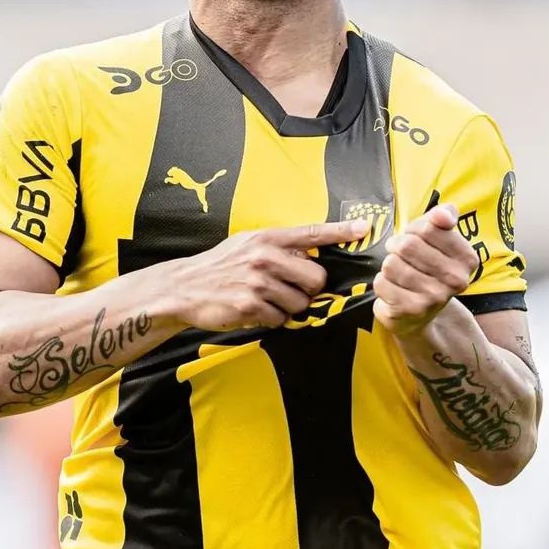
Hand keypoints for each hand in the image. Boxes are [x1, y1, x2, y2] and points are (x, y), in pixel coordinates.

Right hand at [166, 218, 370, 331]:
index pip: (312, 232)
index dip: (341, 231)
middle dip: (308, 289)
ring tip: (265, 299)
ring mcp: (257, 282)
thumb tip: (311, 255)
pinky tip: (253, 310)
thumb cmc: (220, 266)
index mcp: (267, 238)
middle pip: (316, 278)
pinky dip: (271, 320)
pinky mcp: (250, 306)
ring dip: (288, 307)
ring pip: (300, 303)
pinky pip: (280, 319)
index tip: (364, 229)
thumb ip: (279, 247)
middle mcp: (265, 257)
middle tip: (288, 289)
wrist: (184, 287)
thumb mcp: (248, 244)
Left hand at [372, 204, 479, 335]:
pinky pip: (381, 282)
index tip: (414, 238)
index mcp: (467, 258)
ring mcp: (434, 297)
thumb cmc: (427, 265)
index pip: (428, 228)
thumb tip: (443, 215)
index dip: (413, 229)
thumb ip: (444, 216)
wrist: (420, 313)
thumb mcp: (439, 236)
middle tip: (400, 255)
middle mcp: (456, 280)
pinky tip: (393, 289)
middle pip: (407, 245)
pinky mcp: (412, 310)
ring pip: (391, 264)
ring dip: (388, 265)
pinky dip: (381, 283)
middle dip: (397, 246)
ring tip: (398, 273)